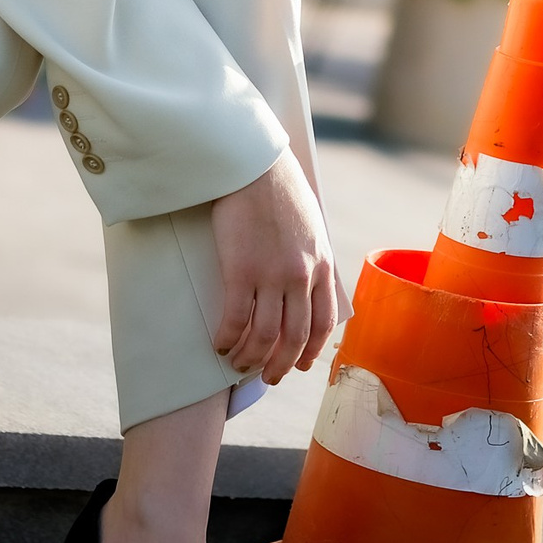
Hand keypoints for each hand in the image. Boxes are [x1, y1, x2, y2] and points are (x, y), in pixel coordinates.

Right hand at [208, 153, 338, 382]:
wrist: (253, 164)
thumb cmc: (279, 189)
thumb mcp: (311, 224)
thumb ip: (311, 255)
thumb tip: (306, 281)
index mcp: (321, 264)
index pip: (323, 322)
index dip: (310, 350)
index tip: (299, 364)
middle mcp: (301, 275)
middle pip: (294, 337)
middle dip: (280, 365)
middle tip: (267, 378)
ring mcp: (271, 275)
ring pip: (264, 335)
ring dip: (250, 357)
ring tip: (237, 364)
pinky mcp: (241, 270)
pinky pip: (236, 319)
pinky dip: (227, 339)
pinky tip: (219, 344)